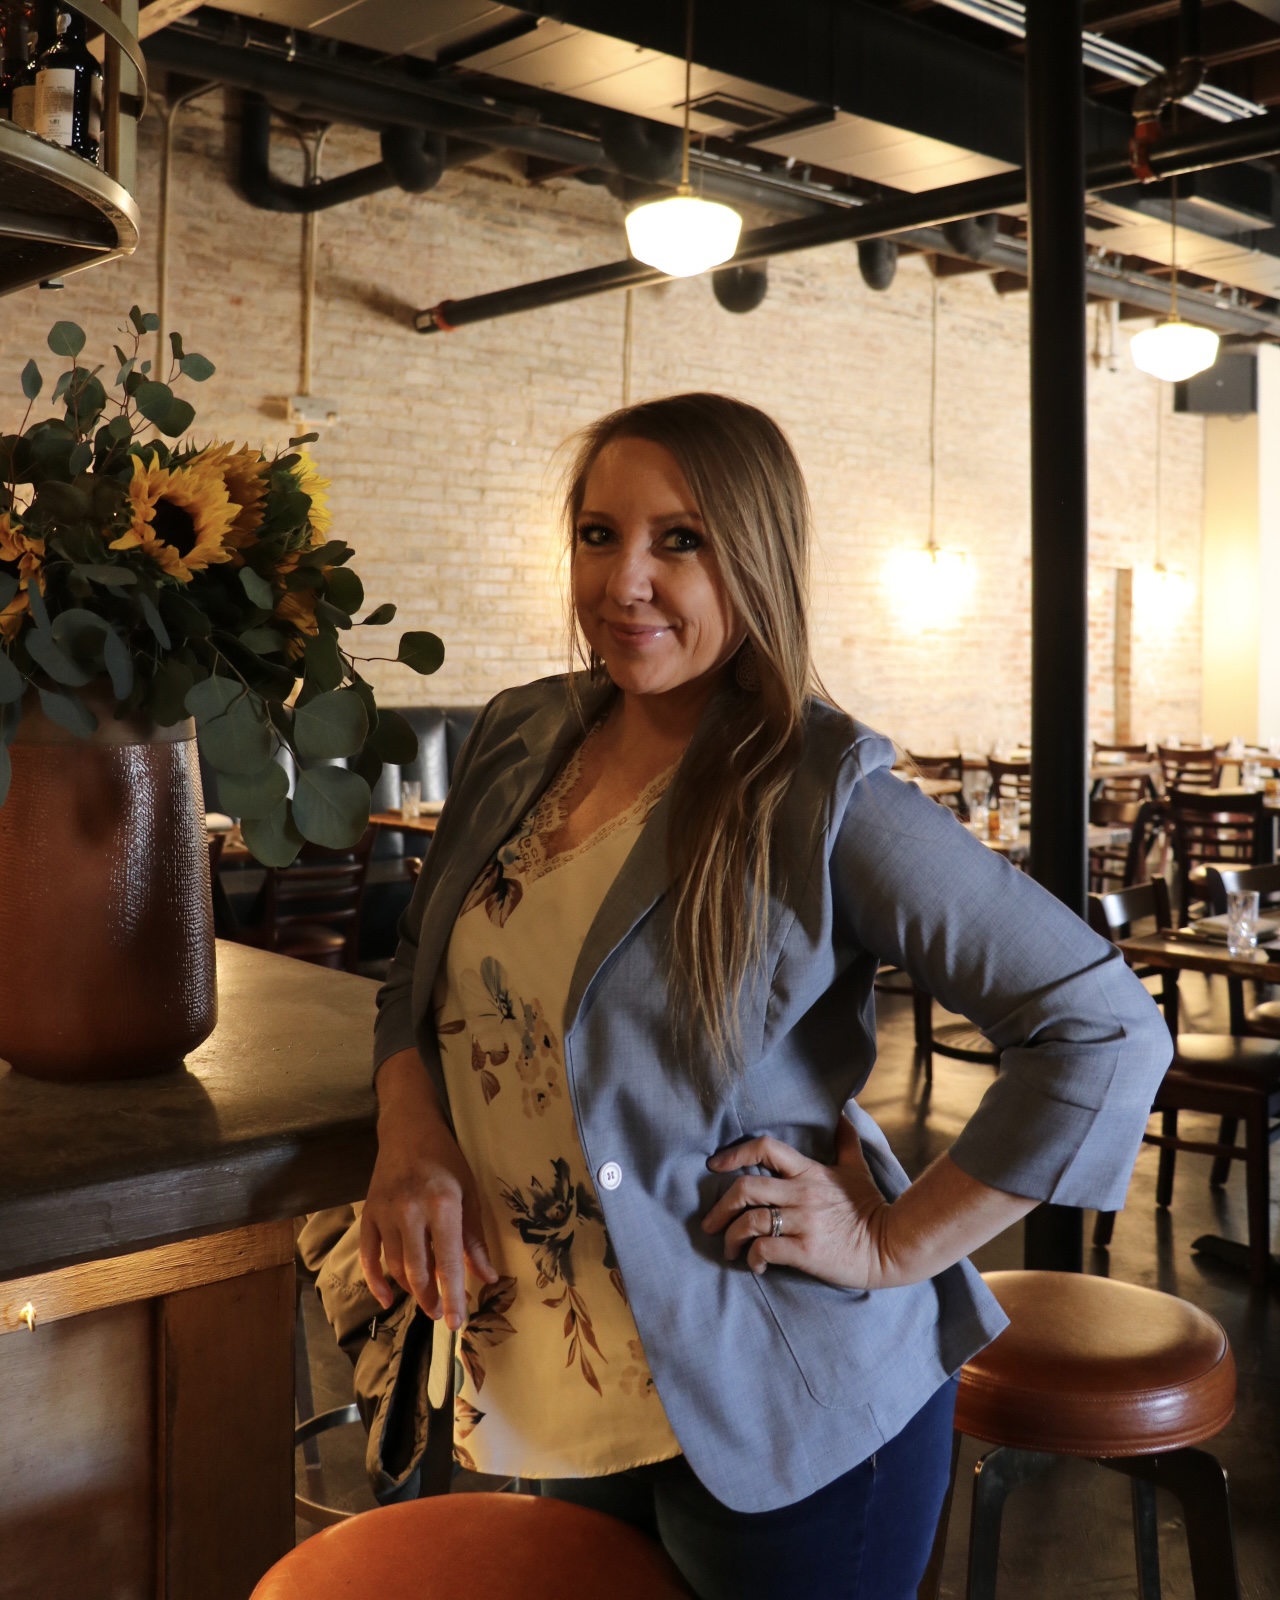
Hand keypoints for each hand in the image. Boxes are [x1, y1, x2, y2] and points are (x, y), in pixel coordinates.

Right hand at [360, 1053, 496, 1329]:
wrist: (407, 1128)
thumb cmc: (446, 1159)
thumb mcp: (470, 1192)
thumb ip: (475, 1238)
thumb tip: (488, 1277)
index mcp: (442, 1205)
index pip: (449, 1263)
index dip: (454, 1297)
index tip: (458, 1324)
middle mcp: (411, 1212)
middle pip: (418, 1271)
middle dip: (430, 1299)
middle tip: (441, 1314)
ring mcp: (385, 1214)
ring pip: (395, 1266)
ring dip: (410, 1290)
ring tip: (425, 1302)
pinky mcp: (368, 1214)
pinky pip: (368, 1256)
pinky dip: (376, 1280)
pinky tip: (387, 1298)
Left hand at [701, 1116, 895, 1289]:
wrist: (891, 1246)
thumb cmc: (870, 1207)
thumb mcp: (856, 1169)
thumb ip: (845, 1141)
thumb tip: (844, 1112)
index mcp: (809, 1172)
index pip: (765, 1149)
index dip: (734, 1154)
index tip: (714, 1166)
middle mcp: (802, 1194)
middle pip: (746, 1189)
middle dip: (720, 1207)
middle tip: (711, 1223)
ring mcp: (803, 1223)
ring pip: (750, 1222)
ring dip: (731, 1238)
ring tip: (730, 1249)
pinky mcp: (806, 1251)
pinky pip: (765, 1249)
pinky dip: (752, 1257)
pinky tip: (755, 1264)